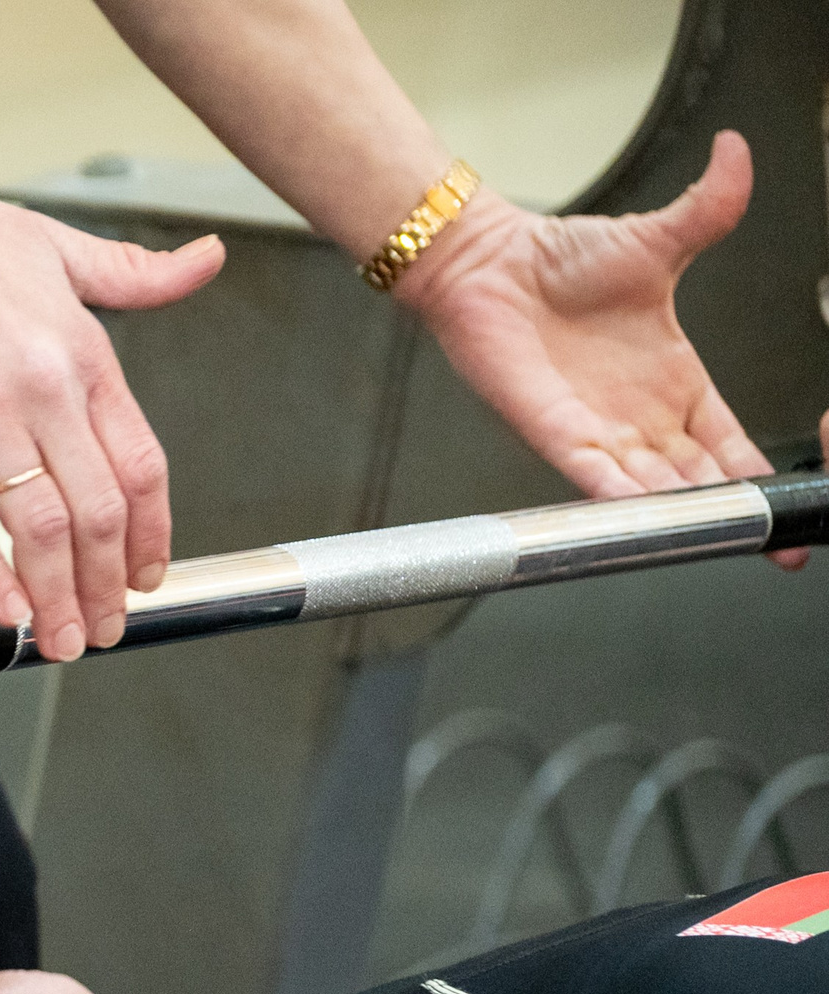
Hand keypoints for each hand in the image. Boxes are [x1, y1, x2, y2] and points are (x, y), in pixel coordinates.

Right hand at [0, 130, 226, 659]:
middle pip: (98, 511)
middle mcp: (44, 387)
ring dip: (57, 597)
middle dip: (106, 586)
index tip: (145, 576)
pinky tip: (4, 611)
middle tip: (105, 629)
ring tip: (61, 639)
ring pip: (41, 527)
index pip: (140, 464)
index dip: (151, 534)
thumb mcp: (58, 246)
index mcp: (85, 351)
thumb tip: (210, 260)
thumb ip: (137, 273)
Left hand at [399, 132, 802, 566]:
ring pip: (652, 487)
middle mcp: (640, 416)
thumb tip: (739, 152)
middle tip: (775, 545)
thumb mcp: (656, 239)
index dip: (762, 476)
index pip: (729, 442)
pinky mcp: (552, 431)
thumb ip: (709, 207)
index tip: (797, 505)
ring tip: (723, 537)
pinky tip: (646, 515)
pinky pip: (590, 474)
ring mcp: (597, 428)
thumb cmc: (562, 260)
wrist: (491, 265)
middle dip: (736, 513)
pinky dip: (617, 496)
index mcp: (677, 382)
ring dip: (686, 512)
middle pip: (699, 480)